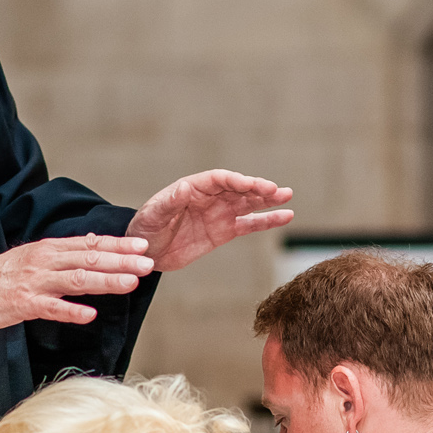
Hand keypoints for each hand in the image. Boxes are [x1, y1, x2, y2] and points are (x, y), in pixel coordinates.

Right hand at [0, 235, 155, 330]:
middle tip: (147, 264)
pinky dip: (71, 311)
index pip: (91, 243)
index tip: (143, 245)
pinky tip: (90, 315)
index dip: (119, 244)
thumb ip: (67, 251)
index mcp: (52, 249)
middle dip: (121, 261)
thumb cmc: (6, 273)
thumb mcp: (38, 255)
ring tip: (129, 283)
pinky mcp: (24, 304)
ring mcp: (36, 282)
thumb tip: (96, 241)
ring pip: (76, 280)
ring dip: (105, 281)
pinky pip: (51, 308)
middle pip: (89, 259)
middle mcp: (47, 261)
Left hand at [126, 170, 293, 272]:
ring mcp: (220, 213)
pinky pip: (249, 224)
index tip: (251, 184)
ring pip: (249, 203)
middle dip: (257, 188)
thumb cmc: (144, 228)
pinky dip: (267, 220)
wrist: (146, 252)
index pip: (219, 180)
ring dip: (268, 200)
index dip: (236, 181)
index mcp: (193, 188)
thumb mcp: (153, 214)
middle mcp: (210, 197)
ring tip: (287, 195)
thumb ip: (169, 202)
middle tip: (276, 190)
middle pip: (238, 188)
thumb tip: (184, 188)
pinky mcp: (224, 231)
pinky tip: (285, 216)